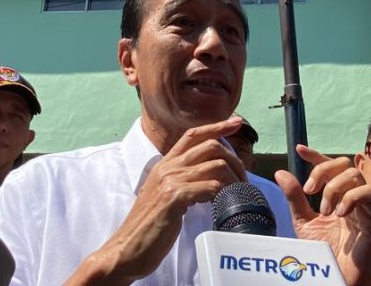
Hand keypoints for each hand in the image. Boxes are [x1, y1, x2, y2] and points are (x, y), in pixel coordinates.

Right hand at [66, 117, 246, 285]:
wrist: (126, 249)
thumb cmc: (148, 227)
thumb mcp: (162, 196)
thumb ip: (180, 182)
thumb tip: (208, 180)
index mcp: (164, 165)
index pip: (193, 135)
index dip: (217, 126)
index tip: (236, 122)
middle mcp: (167, 168)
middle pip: (210, 146)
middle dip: (234, 159)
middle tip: (244, 178)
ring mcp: (170, 181)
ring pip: (215, 165)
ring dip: (234, 179)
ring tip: (239, 194)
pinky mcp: (174, 197)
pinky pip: (210, 186)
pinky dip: (223, 192)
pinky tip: (223, 203)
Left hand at [275, 145, 370, 285]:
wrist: (337, 276)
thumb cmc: (324, 252)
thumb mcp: (304, 222)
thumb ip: (295, 198)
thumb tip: (280, 173)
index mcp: (339, 195)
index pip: (331, 167)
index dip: (317, 155)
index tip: (299, 150)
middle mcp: (354, 196)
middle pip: (344, 163)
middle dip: (323, 171)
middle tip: (310, 191)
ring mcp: (366, 206)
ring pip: (355, 174)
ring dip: (334, 188)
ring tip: (325, 210)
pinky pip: (368, 193)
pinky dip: (351, 198)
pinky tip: (340, 213)